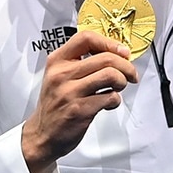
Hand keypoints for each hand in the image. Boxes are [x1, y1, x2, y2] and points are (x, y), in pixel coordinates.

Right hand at [20, 30, 138, 172]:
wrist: (42, 134)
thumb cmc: (55, 104)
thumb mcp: (59, 76)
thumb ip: (80, 62)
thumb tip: (116, 54)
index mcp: (57, 61)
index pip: (86, 38)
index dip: (109, 43)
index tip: (121, 52)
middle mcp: (62, 74)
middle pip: (105, 58)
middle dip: (126, 66)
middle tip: (131, 74)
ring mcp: (70, 92)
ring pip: (111, 75)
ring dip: (122, 81)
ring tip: (119, 87)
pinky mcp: (80, 110)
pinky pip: (110, 97)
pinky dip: (116, 100)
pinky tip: (109, 103)